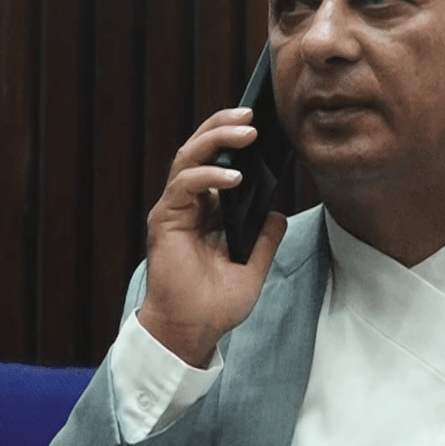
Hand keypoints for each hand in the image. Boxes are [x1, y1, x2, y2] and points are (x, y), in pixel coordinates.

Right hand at [138, 107, 287, 366]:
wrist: (191, 332)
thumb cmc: (216, 305)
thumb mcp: (254, 268)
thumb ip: (265, 238)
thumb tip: (278, 212)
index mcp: (208, 210)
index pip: (219, 160)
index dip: (235, 138)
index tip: (264, 123)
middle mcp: (189, 203)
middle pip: (201, 148)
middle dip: (225, 125)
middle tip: (254, 113)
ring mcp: (175, 209)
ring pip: (189, 156)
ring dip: (218, 138)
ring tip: (248, 130)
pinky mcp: (166, 219)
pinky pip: (185, 184)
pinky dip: (209, 175)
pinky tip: (234, 176)